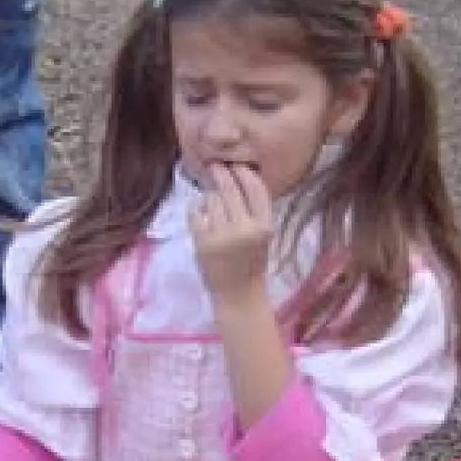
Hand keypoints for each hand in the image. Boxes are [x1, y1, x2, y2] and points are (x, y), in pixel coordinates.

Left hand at [189, 162, 275, 304]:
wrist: (238, 295)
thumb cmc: (251, 261)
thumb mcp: (263, 233)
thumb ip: (254, 208)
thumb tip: (236, 174)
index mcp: (265, 225)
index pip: (255, 187)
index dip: (244, 172)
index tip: (236, 165)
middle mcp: (245, 228)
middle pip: (230, 188)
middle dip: (221, 173)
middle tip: (215, 166)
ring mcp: (222, 236)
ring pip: (210, 198)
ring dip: (209, 197)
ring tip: (212, 205)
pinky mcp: (202, 243)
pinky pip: (195, 212)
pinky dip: (196, 209)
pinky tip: (200, 212)